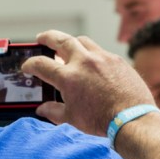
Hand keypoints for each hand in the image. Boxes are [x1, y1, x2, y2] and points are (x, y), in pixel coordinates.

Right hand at [21, 30, 154, 135]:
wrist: (132, 120)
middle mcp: (84, 62)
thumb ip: (54, 111)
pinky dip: (91, 54)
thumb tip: (43, 109)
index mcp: (68, 78)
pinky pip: (100, 51)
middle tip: (41, 38)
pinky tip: (90, 62)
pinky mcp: (117, 60)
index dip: (30, 64)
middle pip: (60, 40)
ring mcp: (103, 58)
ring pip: (82, 41)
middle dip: (47, 37)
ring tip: (66, 47)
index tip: (27, 66)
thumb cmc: (101, 121)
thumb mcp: (72, 119)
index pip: (41, 64)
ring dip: (71, 42)